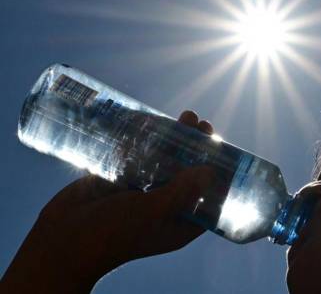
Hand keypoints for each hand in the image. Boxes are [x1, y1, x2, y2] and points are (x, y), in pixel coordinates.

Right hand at [1, 110, 214, 293]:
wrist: (61, 240)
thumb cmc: (111, 234)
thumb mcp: (152, 212)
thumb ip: (181, 192)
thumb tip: (211, 172)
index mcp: (179, 222)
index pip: (210, 197)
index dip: (220, 174)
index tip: (224, 149)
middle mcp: (165, 206)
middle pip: (189, 172)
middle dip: (198, 148)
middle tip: (202, 124)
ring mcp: (143, 191)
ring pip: (167, 160)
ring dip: (177, 139)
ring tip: (187, 116)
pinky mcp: (122, 179)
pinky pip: (142, 156)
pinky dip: (149, 140)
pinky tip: (156, 121)